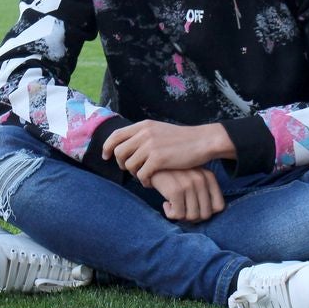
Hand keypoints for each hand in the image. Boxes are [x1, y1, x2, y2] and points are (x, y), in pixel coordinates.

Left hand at [102, 121, 234, 185]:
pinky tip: (151, 182)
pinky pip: (141, 175)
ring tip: (145, 176)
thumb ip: (144, 135)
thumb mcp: (160, 130)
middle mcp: (144, 134)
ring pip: (130, 165)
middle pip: (119, 152)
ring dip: (135, 174)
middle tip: (131, 170)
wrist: (203, 141)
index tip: (105, 156)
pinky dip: (144, 181)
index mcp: (144, 125)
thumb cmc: (183, 139)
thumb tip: (129, 145)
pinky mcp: (158, 159)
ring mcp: (150, 146)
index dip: (107, 147)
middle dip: (122, 164)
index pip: (116, 135)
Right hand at [148, 168, 225, 221]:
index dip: (207, 212)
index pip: (219, 207)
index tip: (194, 208)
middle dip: (193, 217)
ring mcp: (189, 185)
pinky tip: (165, 204)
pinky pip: (178, 215)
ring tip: (173, 206)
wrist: (150, 164)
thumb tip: (205, 216)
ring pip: (192, 217)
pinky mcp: (176, 190)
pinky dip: (170, 214)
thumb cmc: (172, 175)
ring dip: (181, 216)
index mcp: (209, 177)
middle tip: (182, 209)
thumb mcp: (192, 178)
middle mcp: (201, 180)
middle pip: (206, 215)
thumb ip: (203, 192)